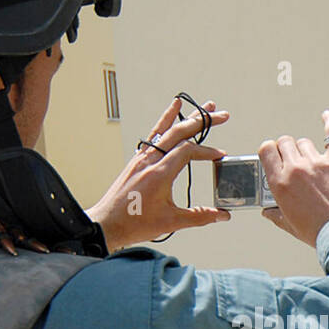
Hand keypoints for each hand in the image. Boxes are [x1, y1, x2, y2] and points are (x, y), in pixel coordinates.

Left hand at [87, 96, 231, 250]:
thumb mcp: (171, 222)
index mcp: (159, 173)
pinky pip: (152, 136)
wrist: (106, 224)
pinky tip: (169, 115)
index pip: (188, 151)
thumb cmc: (134, 223)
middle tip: (221, 114)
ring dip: (183, 116)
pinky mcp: (136, 161)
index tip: (220, 156)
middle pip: (179, 131)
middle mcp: (149, 160)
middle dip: (203, 121)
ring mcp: (141, 158)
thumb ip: (199, 216)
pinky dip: (163, 123)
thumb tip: (222, 215)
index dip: (206, 151)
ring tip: (197, 104)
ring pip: (164, 129)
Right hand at [258, 110, 328, 247]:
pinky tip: (327, 116)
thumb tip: (267, 211)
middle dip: (287, 149)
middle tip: (293, 160)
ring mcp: (317, 162)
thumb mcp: (289, 225)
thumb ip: (275, 215)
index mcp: (280, 183)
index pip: (266, 150)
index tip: (273, 155)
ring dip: (305, 149)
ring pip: (305, 142)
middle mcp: (296, 168)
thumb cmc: (318, 231)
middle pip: (285, 142)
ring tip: (312, 163)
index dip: (269, 150)